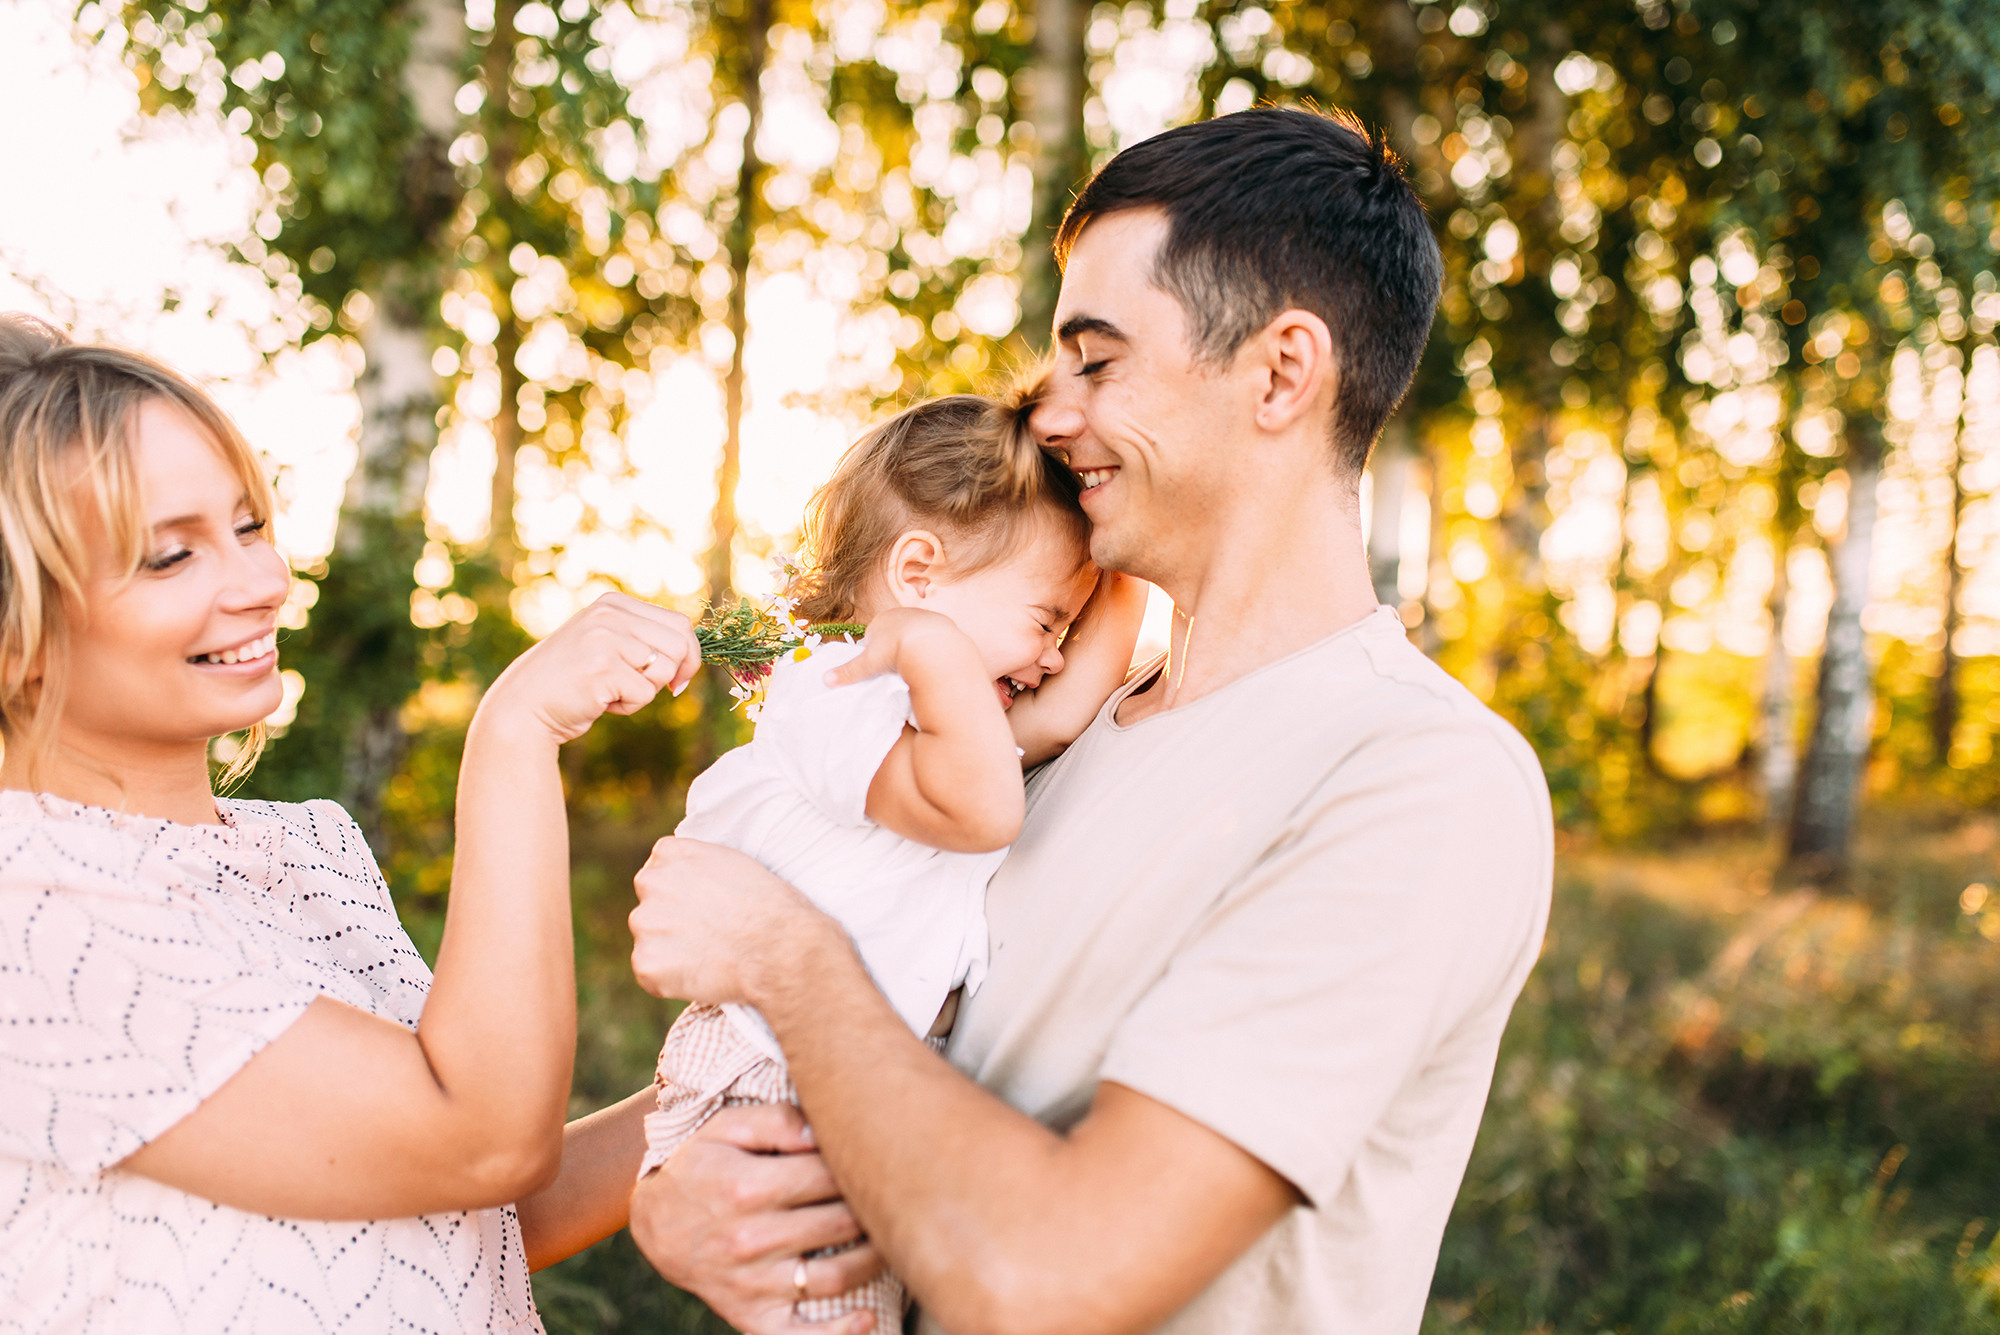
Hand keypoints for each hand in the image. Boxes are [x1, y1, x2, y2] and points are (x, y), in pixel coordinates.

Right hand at [480, 592, 698, 744]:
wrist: (522, 706)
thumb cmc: (571, 682)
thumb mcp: (604, 644)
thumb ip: (640, 638)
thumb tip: (691, 652)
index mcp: (613, 604)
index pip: (679, 623)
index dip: (688, 655)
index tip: (678, 678)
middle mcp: (610, 614)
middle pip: (680, 645)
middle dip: (671, 675)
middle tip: (639, 689)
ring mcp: (605, 638)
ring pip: (665, 670)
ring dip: (644, 692)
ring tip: (610, 692)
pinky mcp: (603, 667)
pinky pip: (644, 694)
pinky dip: (628, 706)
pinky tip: (599, 702)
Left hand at [629, 837, 841, 1006]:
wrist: (778, 947)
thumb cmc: (769, 906)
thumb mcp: (733, 862)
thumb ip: (698, 868)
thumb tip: (689, 886)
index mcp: (670, 853)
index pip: (659, 874)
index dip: (682, 897)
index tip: (704, 910)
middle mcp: (650, 882)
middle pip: (650, 909)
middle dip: (671, 924)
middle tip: (708, 938)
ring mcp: (645, 923)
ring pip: (649, 942)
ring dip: (670, 953)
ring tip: (710, 957)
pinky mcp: (645, 962)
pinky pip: (651, 974)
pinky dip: (671, 980)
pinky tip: (702, 975)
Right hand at [629, 1104, 882, 1334]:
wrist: (657, 1223)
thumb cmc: (701, 1166)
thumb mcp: (725, 1128)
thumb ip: (776, 1120)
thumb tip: (822, 1128)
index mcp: (749, 1188)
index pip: (828, 1175)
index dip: (857, 1164)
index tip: (876, 1157)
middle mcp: (752, 1239)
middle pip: (840, 1224)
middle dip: (873, 1208)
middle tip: (896, 1195)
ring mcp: (752, 1283)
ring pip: (834, 1277)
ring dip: (874, 1259)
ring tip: (891, 1239)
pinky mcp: (751, 1315)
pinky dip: (838, 1333)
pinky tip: (868, 1318)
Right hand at [823, 605, 973, 688]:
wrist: (931, 644)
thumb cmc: (895, 651)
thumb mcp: (868, 664)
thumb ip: (848, 671)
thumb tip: (826, 680)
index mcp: (882, 620)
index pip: (874, 636)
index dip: (875, 652)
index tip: (880, 668)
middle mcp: (901, 613)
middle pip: (895, 634)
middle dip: (895, 649)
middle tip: (897, 669)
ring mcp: (922, 617)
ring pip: (914, 635)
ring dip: (914, 648)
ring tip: (915, 666)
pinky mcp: (941, 624)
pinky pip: (932, 638)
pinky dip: (930, 648)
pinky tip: (931, 660)